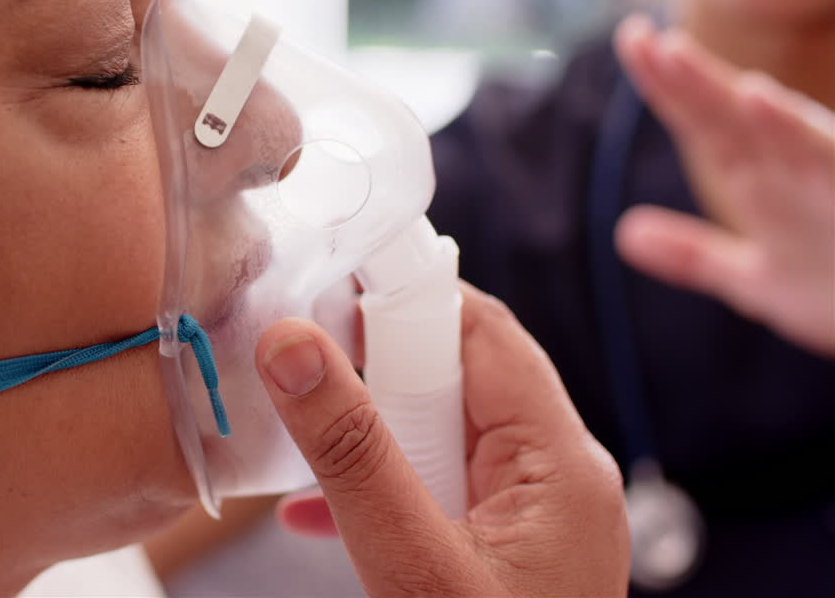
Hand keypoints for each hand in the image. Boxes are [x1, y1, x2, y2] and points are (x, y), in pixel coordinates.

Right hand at [255, 283, 627, 597]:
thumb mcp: (411, 563)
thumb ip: (352, 455)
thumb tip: (294, 346)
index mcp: (561, 464)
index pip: (485, 332)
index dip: (406, 301)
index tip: (328, 290)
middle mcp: (559, 475)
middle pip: (461, 375)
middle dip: (376, 370)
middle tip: (305, 373)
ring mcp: (535, 513)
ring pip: (442, 429)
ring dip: (371, 431)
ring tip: (306, 440)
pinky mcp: (505, 545)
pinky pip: (440, 482)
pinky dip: (384, 482)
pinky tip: (322, 508)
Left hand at [615, 15, 834, 356]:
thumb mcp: (759, 281)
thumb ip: (694, 257)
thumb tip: (625, 234)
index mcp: (764, 181)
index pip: (705, 124)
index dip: (664, 85)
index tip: (630, 36)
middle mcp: (798, 171)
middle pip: (735, 119)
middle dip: (690, 79)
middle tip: (636, 34)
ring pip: (793, 137)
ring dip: (755, 108)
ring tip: (703, 69)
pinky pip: (834, 160)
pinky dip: (801, 139)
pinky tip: (767, 106)